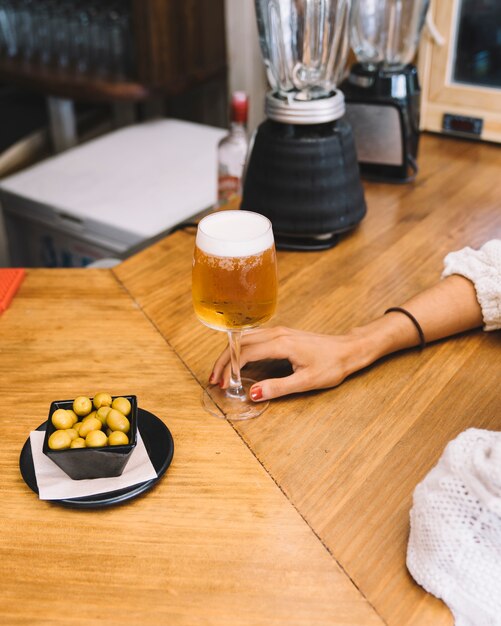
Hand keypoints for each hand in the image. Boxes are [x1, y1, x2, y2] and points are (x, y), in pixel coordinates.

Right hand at [209, 326, 371, 400]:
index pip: (245, 353)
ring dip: (231, 355)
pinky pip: (253, 338)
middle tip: (214, 380)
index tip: (222, 384)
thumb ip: (278, 387)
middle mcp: (277, 333)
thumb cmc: (332, 365)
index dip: (230, 369)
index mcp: (281, 343)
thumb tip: (253, 394)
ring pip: (245, 339)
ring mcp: (279, 332)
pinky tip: (238, 362)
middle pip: (240, 343)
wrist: (348, 350)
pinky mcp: (281, 334)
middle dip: (224, 361)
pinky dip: (241, 350)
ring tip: (221, 373)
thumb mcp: (306, 381)